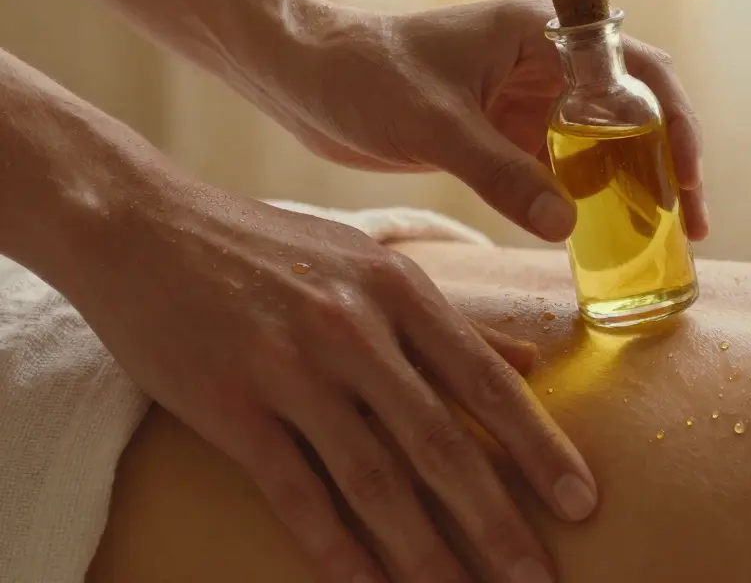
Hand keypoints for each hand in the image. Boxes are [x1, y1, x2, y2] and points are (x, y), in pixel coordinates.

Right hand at [75, 175, 593, 582]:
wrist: (144, 227)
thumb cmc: (270, 247)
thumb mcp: (372, 262)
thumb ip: (450, 320)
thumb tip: (529, 361)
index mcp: (399, 290)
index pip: (486, 382)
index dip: (538, 447)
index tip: (582, 501)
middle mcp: (354, 329)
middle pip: (439, 442)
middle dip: (496, 519)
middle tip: (538, 578)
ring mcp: (289, 368)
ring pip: (373, 477)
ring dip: (425, 550)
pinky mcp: (228, 404)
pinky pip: (294, 491)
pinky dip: (335, 548)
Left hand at [261, 0, 708, 242]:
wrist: (302, 79)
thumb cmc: (362, 75)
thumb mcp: (436, 125)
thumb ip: (500, 175)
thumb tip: (569, 229)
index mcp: (542, 33)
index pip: (637, 69)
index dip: (675, 122)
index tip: (687, 177)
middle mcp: (546, 64)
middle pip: (632, 111)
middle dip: (666, 164)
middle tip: (689, 223)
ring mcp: (526, 101)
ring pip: (600, 146)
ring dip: (629, 189)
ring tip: (659, 241)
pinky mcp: (501, 134)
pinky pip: (559, 171)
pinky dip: (582, 203)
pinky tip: (599, 242)